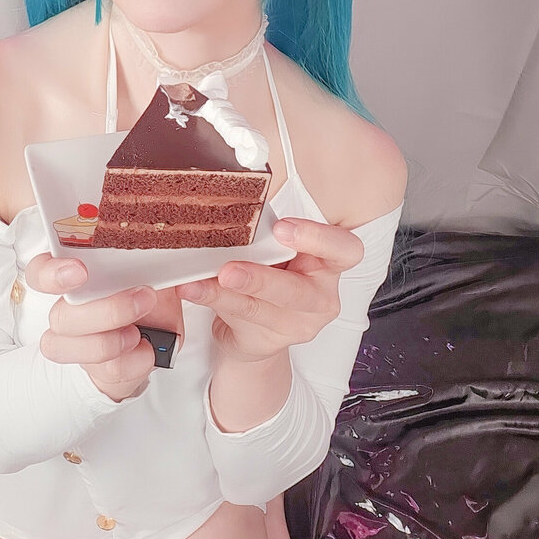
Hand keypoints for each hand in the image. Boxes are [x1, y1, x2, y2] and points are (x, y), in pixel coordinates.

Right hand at [23, 254, 181, 401]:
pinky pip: (106, 371)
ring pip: (67, 349)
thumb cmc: (151, 299)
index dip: (51, 274)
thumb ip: (173, 268)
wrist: (158, 342)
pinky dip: (134, 362)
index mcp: (76, 276)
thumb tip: (190, 281)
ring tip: (140, 332)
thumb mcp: (163, 273)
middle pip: (60, 316)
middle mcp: (68, 309)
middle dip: (106, 311)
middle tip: (144, 297)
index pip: (40, 272)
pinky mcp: (95, 370)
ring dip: (111, 342)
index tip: (80, 271)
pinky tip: (148, 349)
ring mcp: (77, 343)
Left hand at [174, 217, 364, 362]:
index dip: (318, 238)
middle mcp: (320, 298)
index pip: (345, 251)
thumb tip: (233, 198)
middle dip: (261, 279)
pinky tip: (192, 290)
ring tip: (200, 281)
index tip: (281, 228)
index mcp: (328, 265)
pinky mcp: (267, 340)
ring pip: (260, 308)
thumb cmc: (272, 275)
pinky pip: (238, 318)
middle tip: (230, 269)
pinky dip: (211, 300)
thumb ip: (268, 233)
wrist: (256, 328)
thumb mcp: (278, 251)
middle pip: (299, 291)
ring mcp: (296, 324)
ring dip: (226, 293)